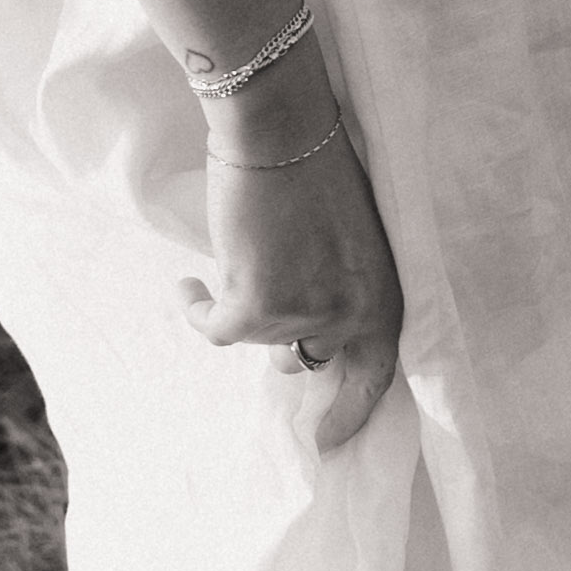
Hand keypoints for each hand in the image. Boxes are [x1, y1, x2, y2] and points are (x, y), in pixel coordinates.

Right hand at [183, 94, 402, 451]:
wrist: (279, 126)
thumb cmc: (314, 166)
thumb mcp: (350, 238)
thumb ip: (338, 287)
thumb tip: (301, 336)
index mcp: (384, 297)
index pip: (375, 375)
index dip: (351, 413)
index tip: (326, 445)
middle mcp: (349, 316)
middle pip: (304, 358)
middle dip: (279, 335)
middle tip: (260, 307)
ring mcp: (303, 316)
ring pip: (255, 335)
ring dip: (240, 300)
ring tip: (234, 249)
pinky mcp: (254, 306)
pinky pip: (215, 329)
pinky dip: (197, 309)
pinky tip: (187, 288)